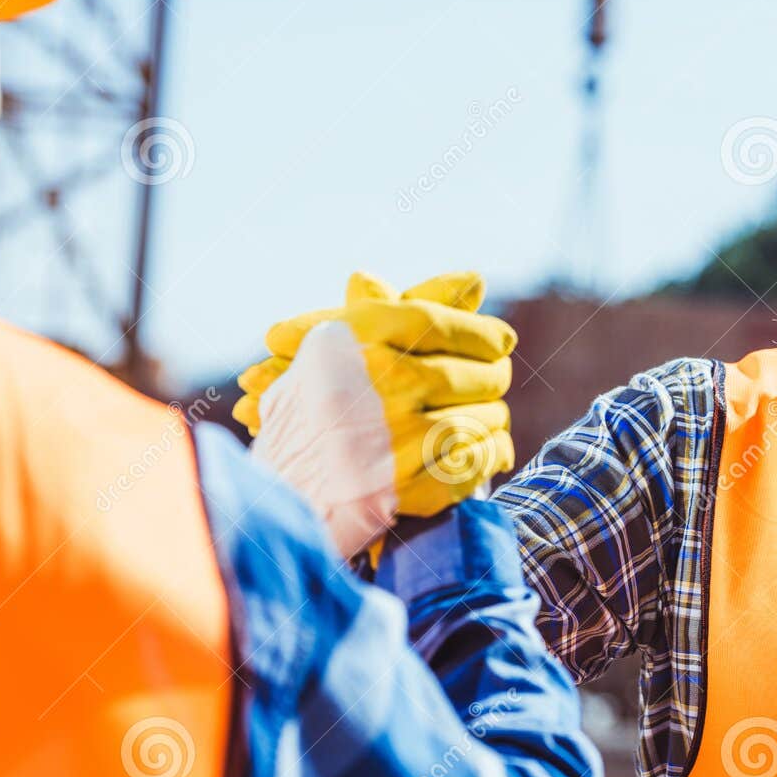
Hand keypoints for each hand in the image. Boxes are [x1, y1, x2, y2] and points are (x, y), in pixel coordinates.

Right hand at [235, 272, 517, 522]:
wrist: (273, 496)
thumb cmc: (305, 413)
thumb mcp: (333, 347)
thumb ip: (401, 310)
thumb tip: (477, 280)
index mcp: (356, 340)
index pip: (440, 323)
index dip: (481, 332)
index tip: (502, 340)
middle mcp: (380, 381)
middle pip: (472, 373)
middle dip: (493, 378)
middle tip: (496, 381)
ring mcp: (394, 437)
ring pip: (481, 419)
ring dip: (493, 419)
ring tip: (491, 418)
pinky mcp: (404, 487)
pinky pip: (473, 464)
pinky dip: (489, 457)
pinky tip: (490, 452)